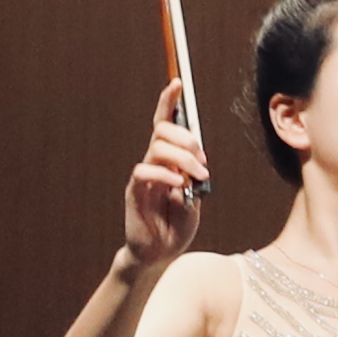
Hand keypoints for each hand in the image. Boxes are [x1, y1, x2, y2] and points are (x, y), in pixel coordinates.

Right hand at [121, 87, 209, 263]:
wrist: (161, 253)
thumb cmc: (177, 224)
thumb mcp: (194, 197)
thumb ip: (194, 177)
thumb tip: (197, 160)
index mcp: (168, 161)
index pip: (165, 124)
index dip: (168, 102)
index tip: (176, 83)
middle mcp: (153, 163)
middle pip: (162, 130)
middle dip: (186, 137)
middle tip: (203, 161)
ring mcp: (143, 177)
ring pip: (157, 148)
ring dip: (183, 158)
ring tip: (198, 176)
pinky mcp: (134, 192)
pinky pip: (144, 171)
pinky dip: (165, 175)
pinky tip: (178, 186)